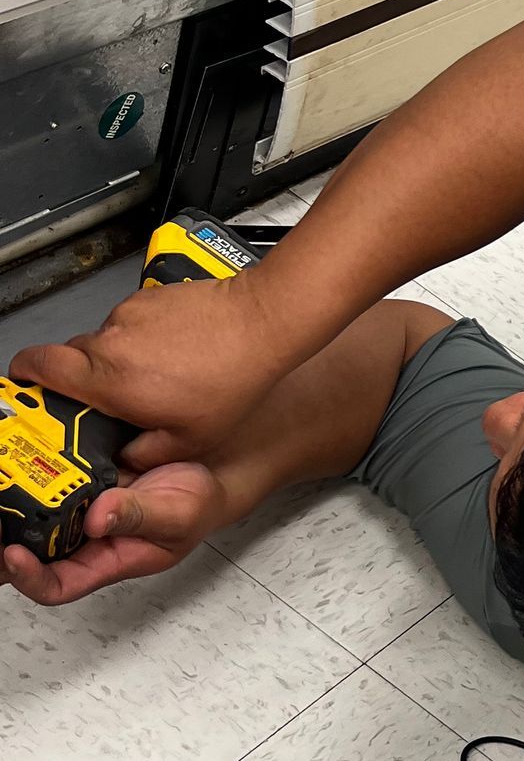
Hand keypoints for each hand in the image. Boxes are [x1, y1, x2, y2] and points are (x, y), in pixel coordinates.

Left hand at [2, 461, 227, 605]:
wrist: (205, 468)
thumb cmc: (197, 505)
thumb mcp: (179, 515)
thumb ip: (140, 516)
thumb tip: (97, 519)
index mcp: (107, 560)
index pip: (59, 585)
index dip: (31, 578)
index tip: (15, 556)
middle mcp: (84, 538)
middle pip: (29, 555)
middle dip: (2, 545)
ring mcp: (76, 507)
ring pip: (29, 519)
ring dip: (8, 510)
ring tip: (1, 484)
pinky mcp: (75, 477)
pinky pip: (44, 480)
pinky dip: (28, 471)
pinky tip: (21, 457)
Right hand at [10, 271, 291, 466]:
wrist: (262, 323)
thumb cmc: (233, 379)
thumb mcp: (190, 439)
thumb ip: (145, 454)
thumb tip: (124, 461)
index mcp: (109, 380)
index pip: (36, 367)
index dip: (23, 377)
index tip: (24, 390)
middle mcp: (110, 343)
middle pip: (68, 359)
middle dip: (80, 381)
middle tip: (106, 400)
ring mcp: (128, 316)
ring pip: (103, 343)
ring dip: (117, 362)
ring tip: (157, 377)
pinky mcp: (147, 299)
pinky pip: (129, 324)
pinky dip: (142, 340)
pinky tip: (173, 355)